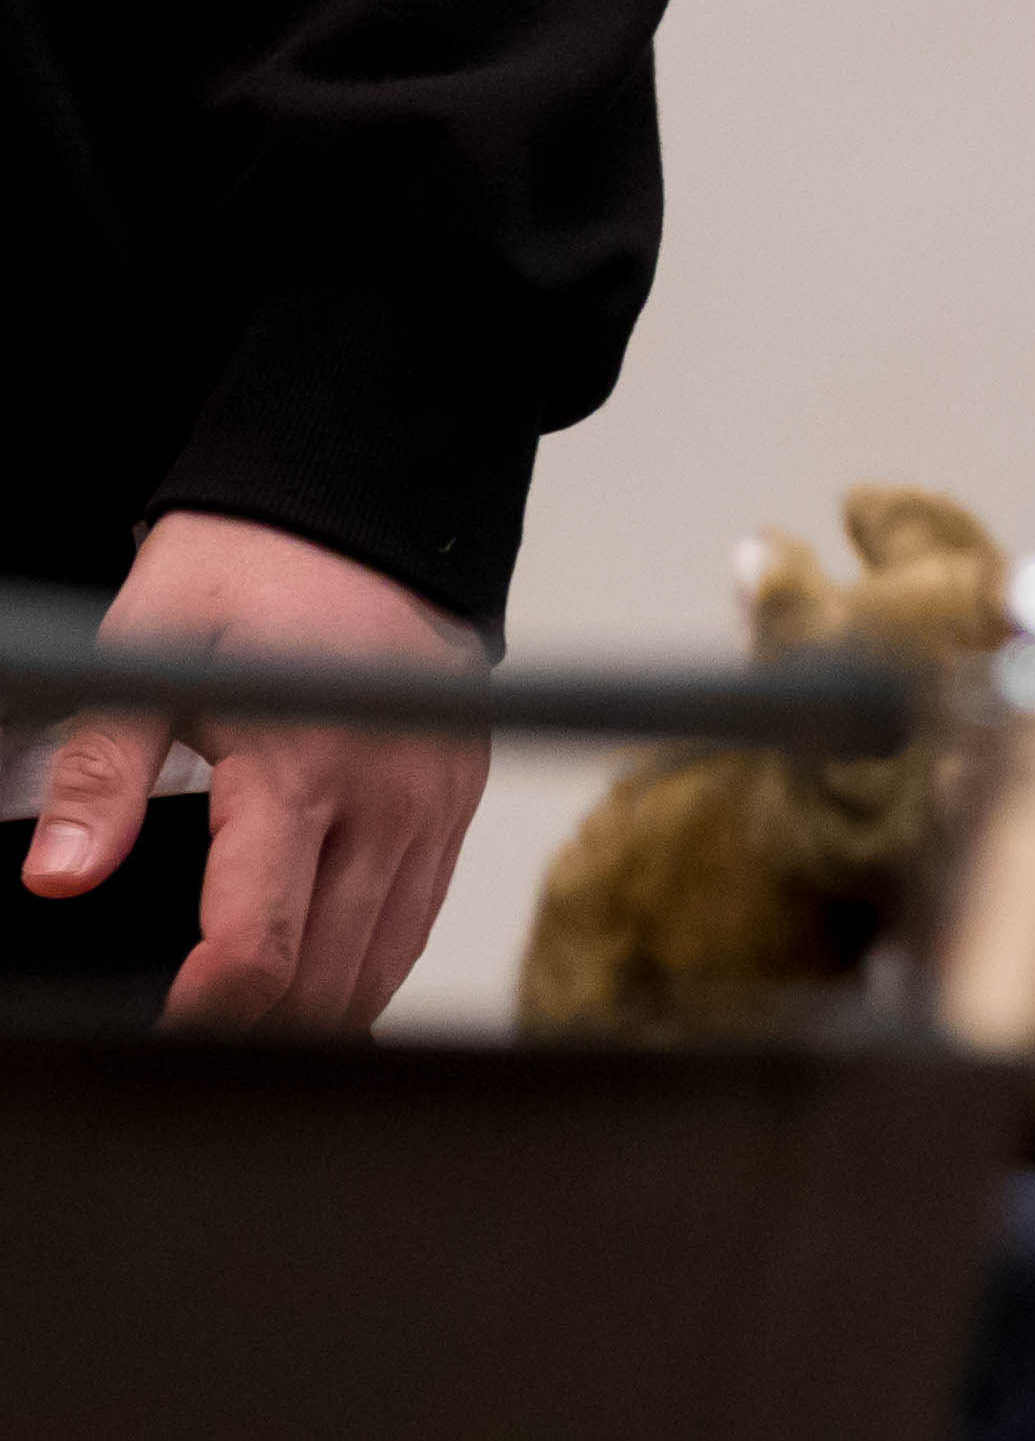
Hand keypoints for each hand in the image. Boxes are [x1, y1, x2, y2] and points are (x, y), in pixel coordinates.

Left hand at [19, 511, 492, 1027]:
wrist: (363, 515)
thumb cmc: (246, 575)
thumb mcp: (146, 652)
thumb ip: (101, 771)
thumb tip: (61, 875)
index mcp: (302, 767)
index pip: (260, 946)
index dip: (203, 1013)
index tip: (158, 1026)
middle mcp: (388, 796)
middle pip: (326, 978)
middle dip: (254, 1026)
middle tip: (188, 1033)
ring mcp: (436, 802)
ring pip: (384, 964)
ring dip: (316, 1010)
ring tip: (246, 1022)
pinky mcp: (459, 798)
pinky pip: (421, 918)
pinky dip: (369, 965)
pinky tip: (319, 976)